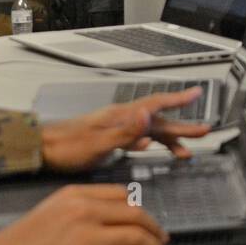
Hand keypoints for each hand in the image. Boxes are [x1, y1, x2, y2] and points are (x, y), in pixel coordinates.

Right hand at [0, 184, 168, 244]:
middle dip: (156, 231)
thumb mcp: (54, 207)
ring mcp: (86, 240)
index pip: (123, 195)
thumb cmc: (25, 239)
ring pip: (137, 240)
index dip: (142, 209)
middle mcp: (84, 212)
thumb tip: (118, 211)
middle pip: (136, 216)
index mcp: (77, 195)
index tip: (150, 222)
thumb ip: (84, 204)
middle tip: (164, 242)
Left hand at [40, 88, 211, 171]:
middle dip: (182, 126)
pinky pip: (137, 139)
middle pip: (158, 120)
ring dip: (168, 139)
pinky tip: (151, 150)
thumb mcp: (98, 143)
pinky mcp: (108, 138)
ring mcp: (115, 128)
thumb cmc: (66, 148)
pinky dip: (150, 145)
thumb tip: (150, 115)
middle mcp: (121, 119)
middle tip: (204, 130)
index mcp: (121, 117)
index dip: (178, 99)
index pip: (156, 103)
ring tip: (185, 151)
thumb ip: (126, 131)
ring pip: (149, 131)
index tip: (197, 94)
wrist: (41, 150)